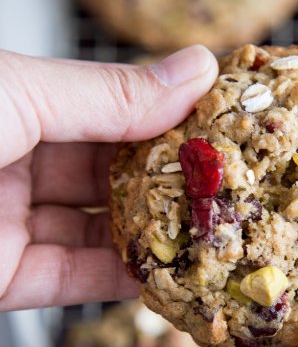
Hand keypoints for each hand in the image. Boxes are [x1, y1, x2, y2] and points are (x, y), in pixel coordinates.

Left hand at [0, 46, 217, 310]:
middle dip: (169, 179)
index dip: (169, 113)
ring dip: (154, 233)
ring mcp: (6, 219)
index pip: (112, 105)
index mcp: (14, 100)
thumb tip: (196, 69)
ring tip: (210, 231)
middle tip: (226, 184)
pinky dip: (121, 277)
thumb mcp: (15, 96)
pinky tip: (164, 271)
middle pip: (111, 168)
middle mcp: (12, 156)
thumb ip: (111, 93)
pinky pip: (75, 276)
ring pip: (99, 226)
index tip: (222, 122)